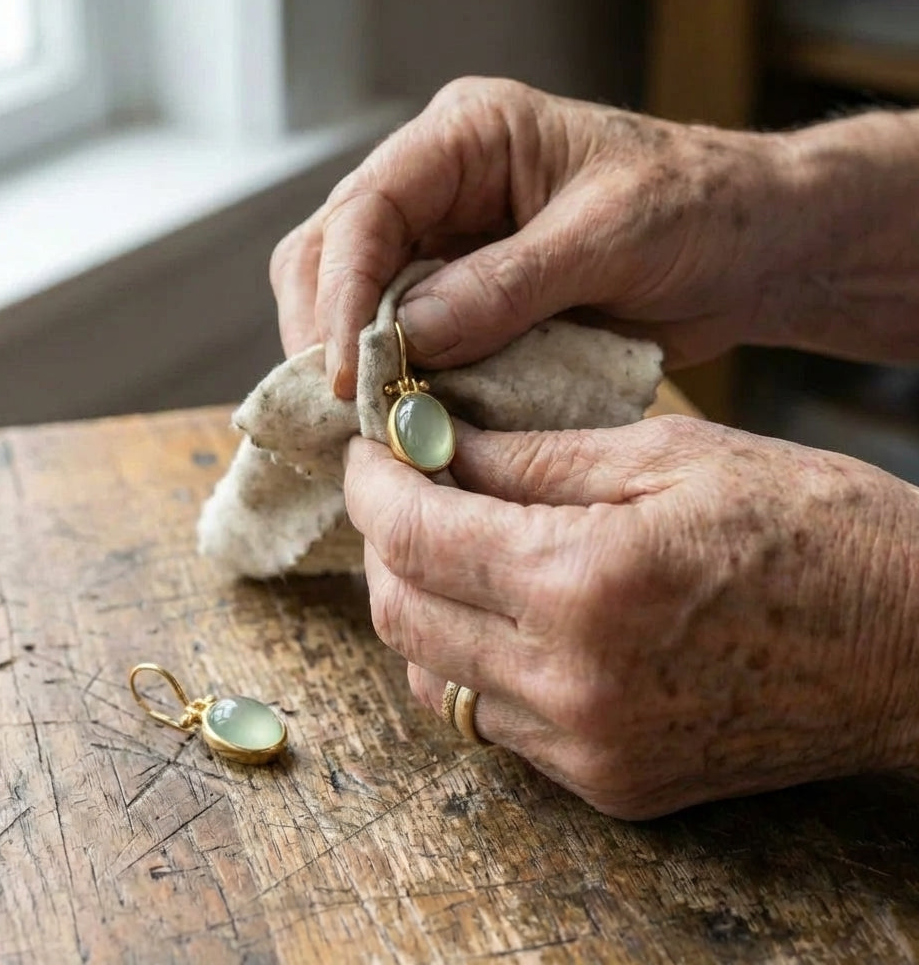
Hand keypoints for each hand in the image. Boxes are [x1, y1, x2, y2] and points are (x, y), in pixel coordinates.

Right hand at [271, 76, 799, 396]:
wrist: (749, 247)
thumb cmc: (698, 209)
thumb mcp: (610, 236)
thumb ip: (507, 285)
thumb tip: (407, 339)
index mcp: (467, 137)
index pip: (365, 209)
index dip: (342, 294)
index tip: (345, 373)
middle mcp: (439, 185)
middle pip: (332, 252)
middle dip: (327, 332)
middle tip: (343, 412)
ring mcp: (446, 244)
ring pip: (354, 301)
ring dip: (354, 364)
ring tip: (365, 425)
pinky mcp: (464, 299)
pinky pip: (404, 340)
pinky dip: (397, 382)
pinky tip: (401, 419)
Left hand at [343, 416, 918, 818]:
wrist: (917, 648)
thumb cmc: (813, 527)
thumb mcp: (670, 455)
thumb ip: (535, 458)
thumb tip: (439, 446)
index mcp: (584, 583)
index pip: (415, 534)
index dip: (372, 484)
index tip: (367, 452)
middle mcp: (571, 684)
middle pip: (401, 613)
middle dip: (382, 542)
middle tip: (403, 490)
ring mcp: (588, 749)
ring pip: (433, 678)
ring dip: (418, 604)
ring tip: (450, 547)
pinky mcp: (611, 786)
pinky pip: (494, 723)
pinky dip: (471, 663)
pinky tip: (503, 613)